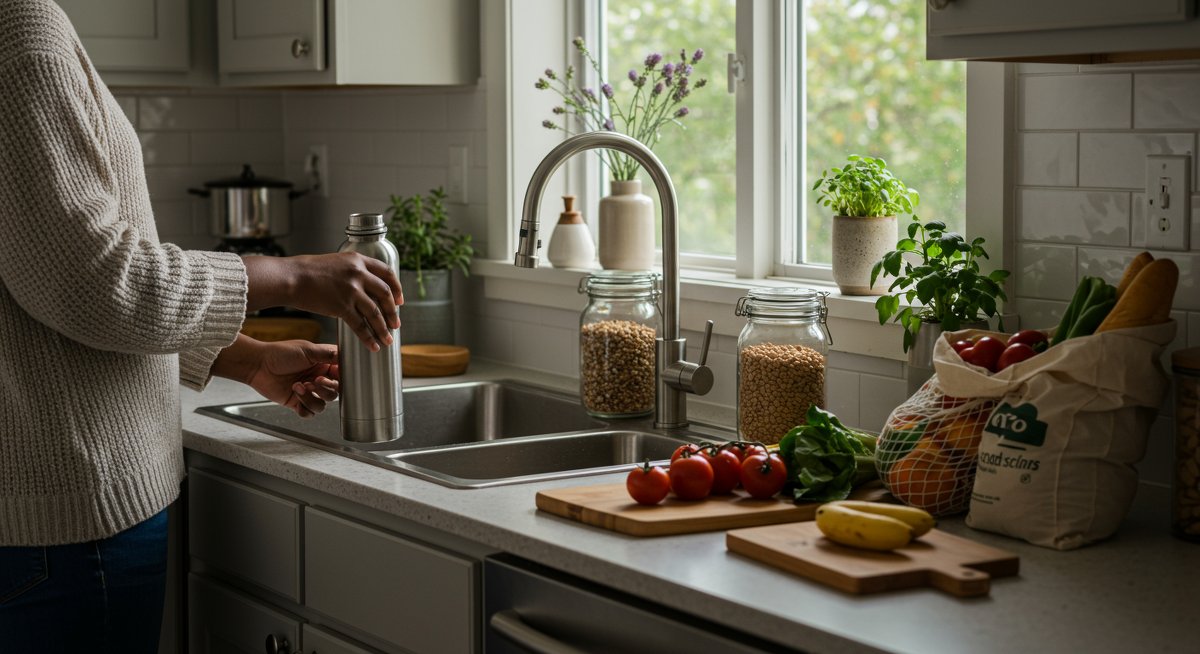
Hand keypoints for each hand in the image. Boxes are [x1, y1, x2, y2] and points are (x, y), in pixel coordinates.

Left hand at [213, 336, 340, 416]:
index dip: (342, 378)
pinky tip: (296, 396)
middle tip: (315, 381)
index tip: (336, 376)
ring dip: (313, 398)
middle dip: (326, 389)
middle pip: (335, 392)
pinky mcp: (297, 402)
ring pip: (323, 404)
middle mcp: (317, 379)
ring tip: (299, 387)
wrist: (259, 365)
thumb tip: (346, 356)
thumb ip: (328, 354)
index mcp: (323, 365)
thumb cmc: (280, 354)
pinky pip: (309, 413)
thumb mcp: (308, 350)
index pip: (342, 375)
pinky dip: (305, 408)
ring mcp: (308, 392)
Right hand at [244, 253, 403, 351]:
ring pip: (375, 313)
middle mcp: (358, 274)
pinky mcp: (341, 306)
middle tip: (396, 323)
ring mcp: (351, 290)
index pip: (386, 273)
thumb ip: (351, 271)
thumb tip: (362, 286)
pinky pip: (360, 325)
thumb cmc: (307, 271)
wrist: (290, 277)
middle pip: (385, 294)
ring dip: (383, 328)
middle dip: (393, 311)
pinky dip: (368, 337)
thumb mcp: (335, 263)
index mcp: (358, 260)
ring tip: (388, 339)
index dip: (396, 288)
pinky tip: (373, 345)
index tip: (400, 300)